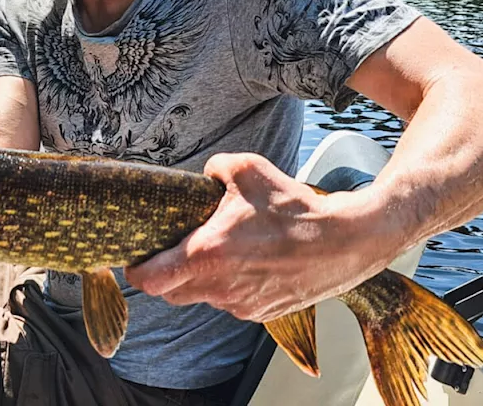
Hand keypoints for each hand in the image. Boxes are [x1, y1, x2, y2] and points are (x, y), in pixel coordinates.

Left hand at [123, 152, 389, 323]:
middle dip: (168, 275)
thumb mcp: (247, 169)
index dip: (137, 270)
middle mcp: (220, 287)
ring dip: (203, 279)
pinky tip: (249, 263)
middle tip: (177, 251)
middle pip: (171, 294)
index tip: (137, 258)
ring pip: (204, 297)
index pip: (150, 281)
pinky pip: (231, 303)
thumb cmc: (295, 207)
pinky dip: (231, 287)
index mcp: (208, 254)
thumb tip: (203, 176)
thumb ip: (213, 168)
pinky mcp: (261, 314)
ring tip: (224, 251)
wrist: (345, 240)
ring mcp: (240, 305)